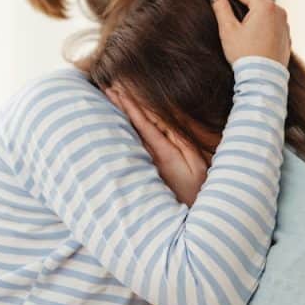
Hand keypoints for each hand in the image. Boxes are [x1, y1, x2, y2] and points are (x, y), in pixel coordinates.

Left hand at [105, 86, 207, 205]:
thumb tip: (171, 119)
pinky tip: (122, 117)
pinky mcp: (150, 167)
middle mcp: (151, 156)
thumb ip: (183, 140)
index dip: (132, 106)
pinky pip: (138, 142)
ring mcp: (148, 162)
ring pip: (133, 132)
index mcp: (163, 153)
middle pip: (133, 125)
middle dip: (121, 104)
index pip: (144, 124)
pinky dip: (130, 127)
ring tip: (110, 95)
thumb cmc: (197, 189)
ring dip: (122, 113)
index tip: (120, 90)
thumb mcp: (197, 163)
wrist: (187, 218)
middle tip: (108, 86)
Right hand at [209, 0, 290, 66]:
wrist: (263, 80)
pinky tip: (249, 28)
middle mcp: (279, 12)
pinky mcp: (285, 36)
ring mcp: (284, 24)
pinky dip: (260, 21)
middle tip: (222, 0)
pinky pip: (271, 22)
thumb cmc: (245, 55)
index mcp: (265, 6)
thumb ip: (221, 8)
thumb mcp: (229, 30)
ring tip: (235, 14)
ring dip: (250, 8)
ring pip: (265, 9)